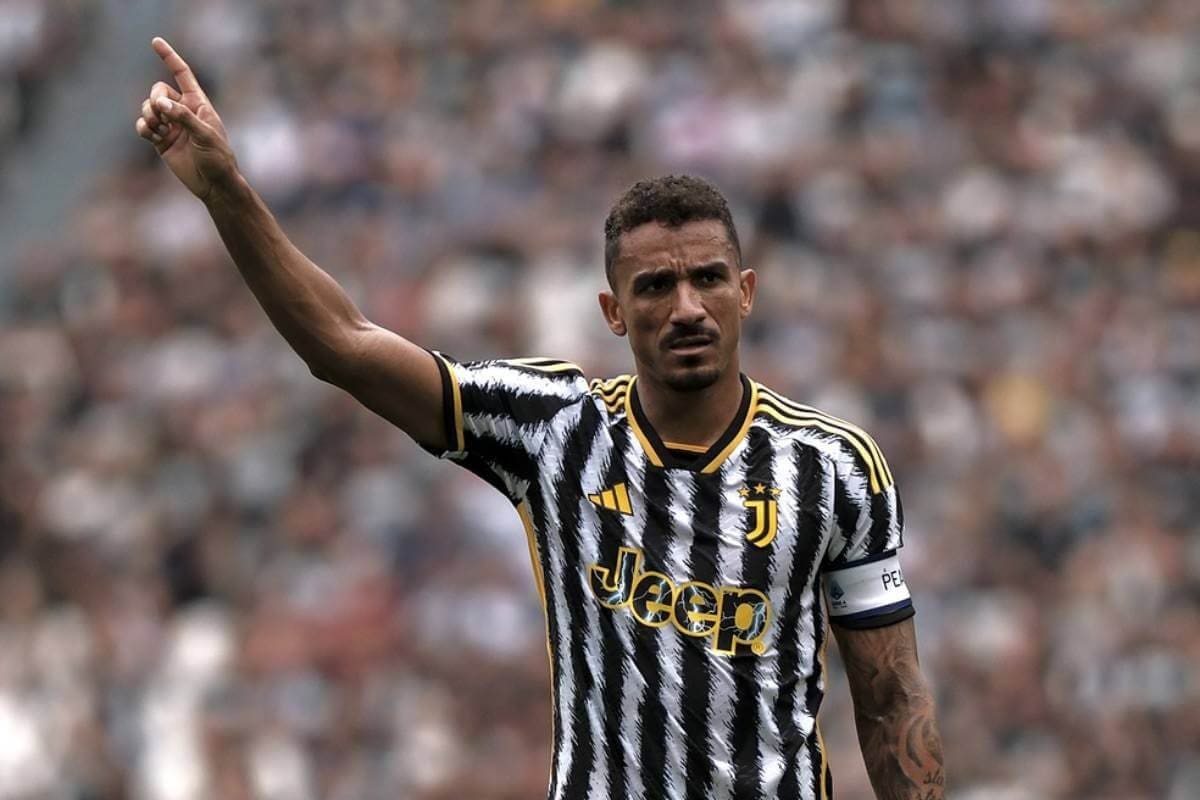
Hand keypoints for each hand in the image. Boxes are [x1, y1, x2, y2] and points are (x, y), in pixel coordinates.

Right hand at [134, 37, 237, 200]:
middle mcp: (183, 111)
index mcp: (198, 104)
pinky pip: (143, 126)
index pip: (182, 74)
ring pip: (148, 107)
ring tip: (159, 129)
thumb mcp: (206, 135)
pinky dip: (143, 127)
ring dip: (148, 114)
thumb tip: (160, 104)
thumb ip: (183, 117)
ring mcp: (171, 126)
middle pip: (158, 91)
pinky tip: (153, 136)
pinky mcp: (161, 141)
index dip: (169, 57)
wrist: (214, 185)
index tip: (155, 41)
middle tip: (162, 114)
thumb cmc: (218, 158)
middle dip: (155, 99)